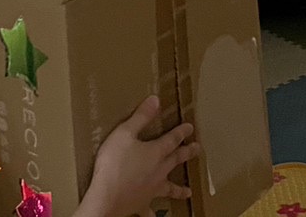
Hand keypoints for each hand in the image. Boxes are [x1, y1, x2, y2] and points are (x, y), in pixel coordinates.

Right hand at [80, 96, 199, 216]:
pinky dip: (153, 213)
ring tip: (188, 191)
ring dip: (179, 189)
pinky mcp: (141, 204)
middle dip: (187, 154)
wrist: (107, 197)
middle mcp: (158, 172)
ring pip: (169, 189)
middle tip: (198, 149)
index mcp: (155, 153)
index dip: (181, 132)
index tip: (190, 127)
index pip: (172, 139)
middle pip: (175, 161)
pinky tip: (156, 216)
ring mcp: (151, 190)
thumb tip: (156, 100)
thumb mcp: (124, 133)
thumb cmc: (114, 162)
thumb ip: (141, 117)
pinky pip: (150, 210)